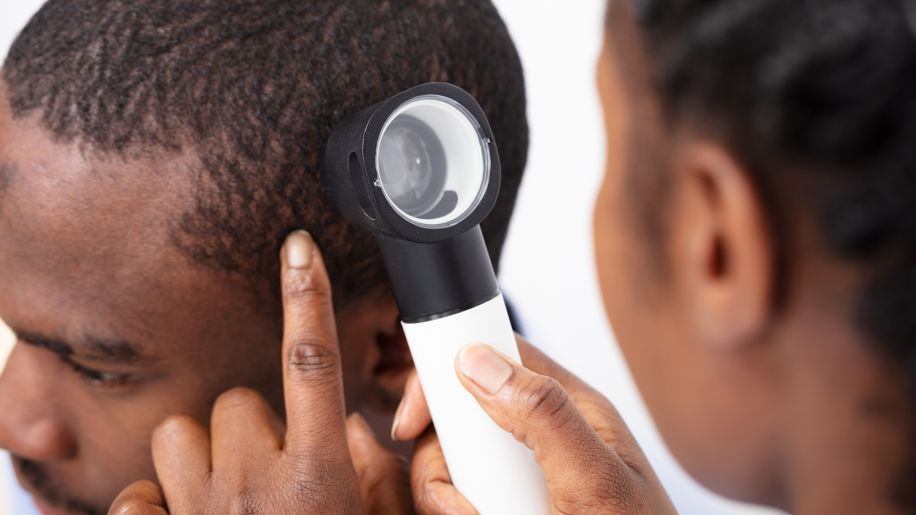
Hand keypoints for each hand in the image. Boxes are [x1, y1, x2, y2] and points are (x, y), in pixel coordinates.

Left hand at [110, 231, 410, 514]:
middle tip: (276, 477)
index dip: (308, 298)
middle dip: (256, 426)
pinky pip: (134, 491)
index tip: (300, 247)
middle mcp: (255, 488)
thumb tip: (353, 428)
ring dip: (202, 455)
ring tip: (227, 493)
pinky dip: (156, 500)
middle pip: (238, 400)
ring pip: (177, 433)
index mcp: (318, 477)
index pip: (312, 363)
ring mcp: (199, 511)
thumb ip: (376, 472)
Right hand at [392, 338, 676, 514]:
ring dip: (446, 499)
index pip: (494, 354)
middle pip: (459, 417)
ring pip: (452, 464)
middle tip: (455, 503)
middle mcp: (541, 433)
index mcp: (569, 406)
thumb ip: (544, 415)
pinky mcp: (509, 504)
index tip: (413, 421)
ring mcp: (523, 472)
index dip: (443, 374)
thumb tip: (477, 358)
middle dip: (439, 459)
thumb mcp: (594, 478)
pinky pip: (459, 499)